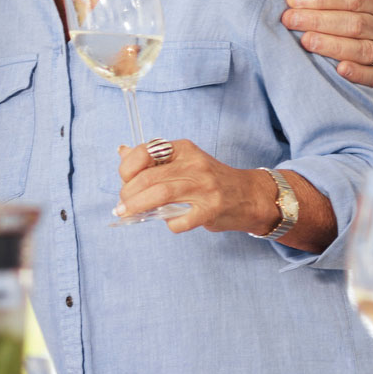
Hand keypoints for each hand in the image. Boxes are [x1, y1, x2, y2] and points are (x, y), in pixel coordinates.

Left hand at [116, 140, 275, 234]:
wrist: (250, 195)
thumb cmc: (210, 179)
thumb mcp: (184, 160)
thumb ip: (154, 159)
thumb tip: (122, 152)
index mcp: (184, 149)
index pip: (145, 152)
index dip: (127, 169)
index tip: (124, 182)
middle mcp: (194, 164)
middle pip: (148, 177)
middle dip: (128, 193)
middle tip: (122, 205)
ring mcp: (204, 187)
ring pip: (160, 195)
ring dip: (138, 207)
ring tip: (128, 213)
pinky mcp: (212, 209)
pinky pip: (180, 220)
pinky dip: (169, 224)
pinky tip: (170, 223)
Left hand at [282, 0, 372, 87]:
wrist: (353, 37)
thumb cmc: (343, 9)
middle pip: (354, 23)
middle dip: (318, 20)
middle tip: (290, 19)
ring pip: (361, 48)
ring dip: (331, 45)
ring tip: (305, 41)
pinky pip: (371, 75)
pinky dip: (356, 72)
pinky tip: (338, 69)